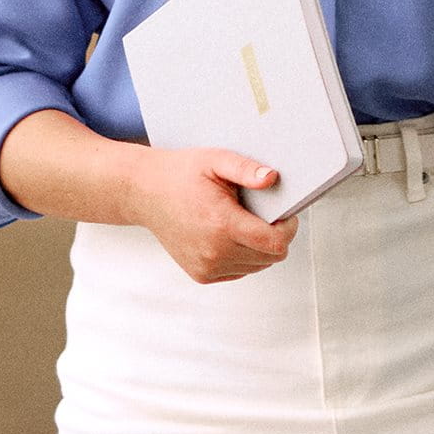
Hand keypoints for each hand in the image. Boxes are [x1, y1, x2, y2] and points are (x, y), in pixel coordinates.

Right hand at [126, 144, 291, 282]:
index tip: (285, 214)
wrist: (145, 192)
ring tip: (244, 222)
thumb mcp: (216, 160)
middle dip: (275, 236)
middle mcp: (214, 252)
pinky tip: (231, 235)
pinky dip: (243, 256)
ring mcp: (207, 267)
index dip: (288, 228)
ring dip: (259, 247)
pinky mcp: (202, 274)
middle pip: (271, 257)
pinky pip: (239, 271)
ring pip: (257, 266)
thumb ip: (247, 169)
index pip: (275, 243)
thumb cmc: (179, 175)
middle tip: (264, 214)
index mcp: (221, 224)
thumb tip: (272, 178)